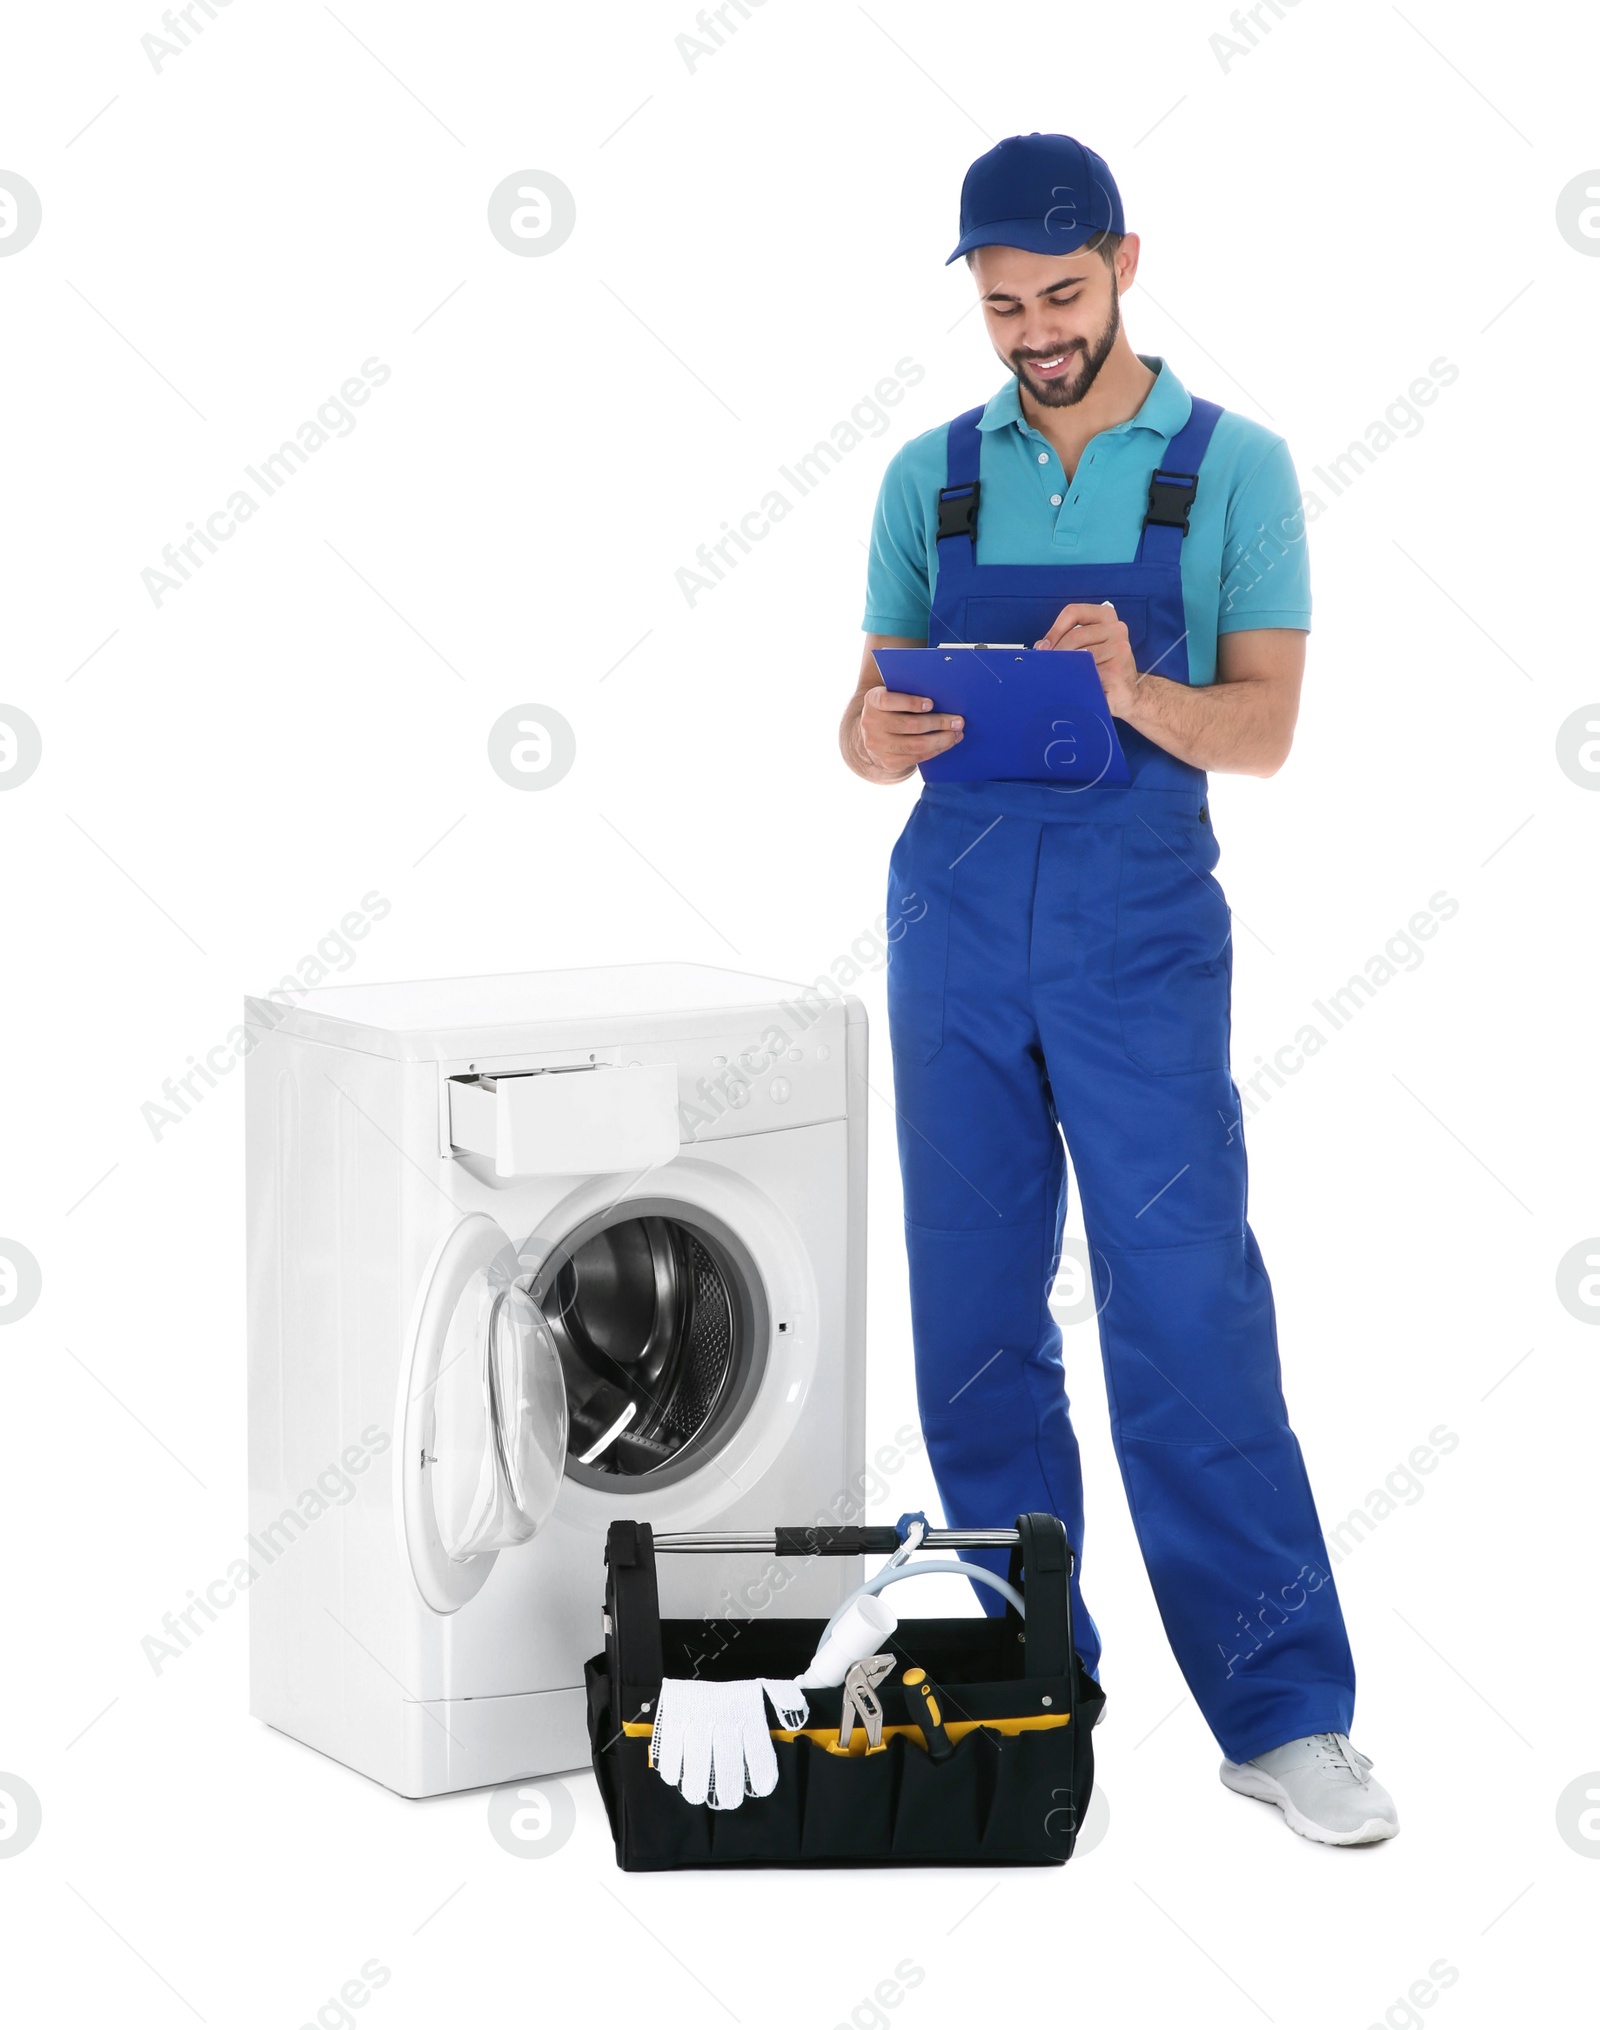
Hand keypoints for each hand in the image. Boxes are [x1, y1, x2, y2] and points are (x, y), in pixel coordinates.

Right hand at [859, 680, 963, 775]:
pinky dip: (936, 750)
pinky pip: (917, 758)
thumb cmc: (894, 707)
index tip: (931, 703)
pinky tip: (947, 743)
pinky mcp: (888, 761)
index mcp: (872, 700)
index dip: (910, 702)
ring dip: (941, 739)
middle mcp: (870, 723)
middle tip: (958, 721)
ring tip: (956, 733)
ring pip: (915, 745)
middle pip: (909, 725)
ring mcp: (877, 745)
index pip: (888, 700)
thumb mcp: (894, 693)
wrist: (876, 732)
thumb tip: (943, 692)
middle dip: (938, 723)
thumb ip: (909, 690)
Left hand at [1034, 601, 1139, 716]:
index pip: (1073, 612)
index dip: (1054, 630)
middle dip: (1056, 653)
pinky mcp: (1119, 665)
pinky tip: (1075, 684)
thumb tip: (1040, 646)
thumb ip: (1066, 641)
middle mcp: (1116, 627)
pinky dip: (1077, 677)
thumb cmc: (1101, 671)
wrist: (1125, 695)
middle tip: (1047, 667)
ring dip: (1065, 666)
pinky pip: (1089, 669)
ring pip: (1080, 653)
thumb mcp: (1084, 648)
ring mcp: (1120, 645)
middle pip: (1074, 635)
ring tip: (1061, 677)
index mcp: (1105, 616)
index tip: (1043, 648)